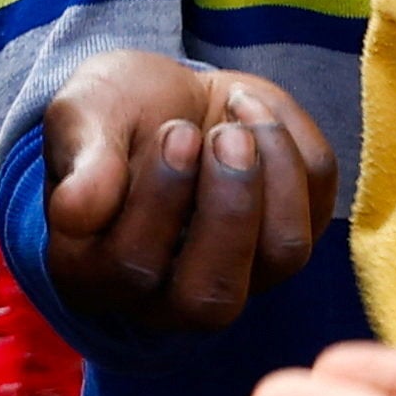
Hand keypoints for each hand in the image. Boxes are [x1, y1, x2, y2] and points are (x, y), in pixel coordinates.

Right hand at [42, 52, 338, 336]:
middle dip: (230, 209)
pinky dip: (295, 145)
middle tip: (224, 135)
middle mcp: (166, 296)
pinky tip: (251, 109)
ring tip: (238, 118)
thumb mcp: (83, 115)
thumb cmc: (114, 113)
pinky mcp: (285, 240)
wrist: (165, 98)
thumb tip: (77, 212)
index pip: (133, 269)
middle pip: (213, 298)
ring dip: (273, 173)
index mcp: (95, 273)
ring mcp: (237, 276)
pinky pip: (318, 207)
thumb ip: (82, 160)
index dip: (162, 199)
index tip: (174, 131)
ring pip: (283, 255)